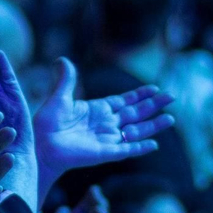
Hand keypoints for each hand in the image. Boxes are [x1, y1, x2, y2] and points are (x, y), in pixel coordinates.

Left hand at [32, 57, 175, 185]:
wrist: (40, 145)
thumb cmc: (46, 124)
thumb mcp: (58, 97)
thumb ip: (66, 80)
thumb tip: (62, 59)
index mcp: (97, 110)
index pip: (124, 101)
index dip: (139, 95)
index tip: (155, 88)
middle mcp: (105, 124)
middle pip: (135, 114)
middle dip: (153, 105)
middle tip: (172, 97)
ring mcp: (107, 139)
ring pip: (136, 131)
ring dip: (153, 125)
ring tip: (171, 118)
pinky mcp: (105, 153)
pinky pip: (127, 150)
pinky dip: (140, 147)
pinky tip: (154, 144)